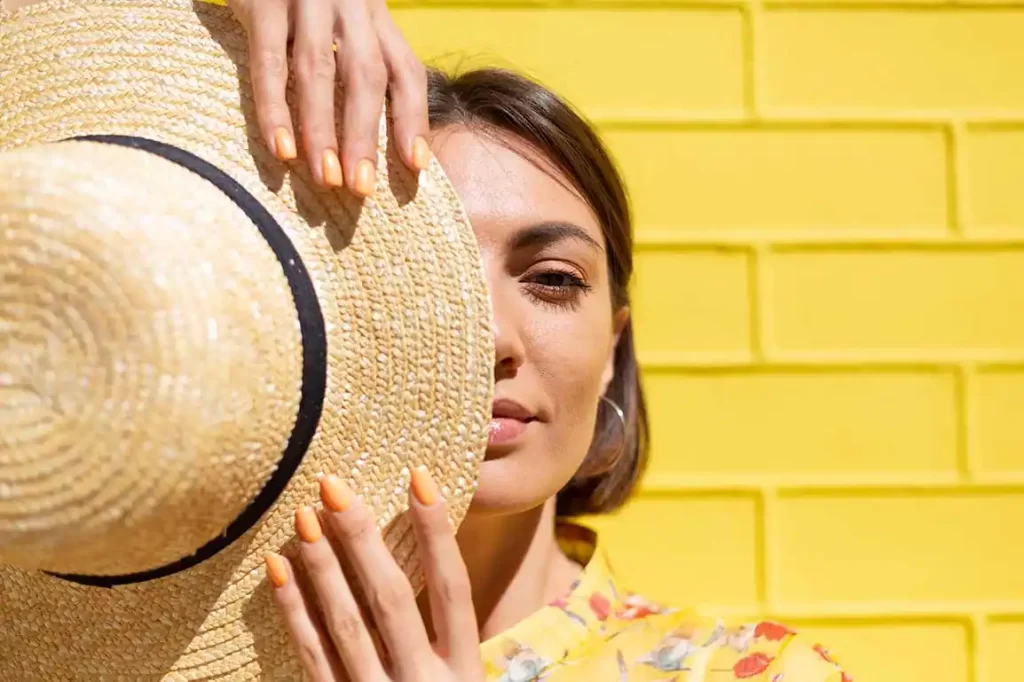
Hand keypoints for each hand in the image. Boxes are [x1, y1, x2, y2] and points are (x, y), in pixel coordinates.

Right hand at [226, 0, 429, 194]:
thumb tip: (380, 135)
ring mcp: (304, 0)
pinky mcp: (261, 1)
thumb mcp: (345, 13)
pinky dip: (275, 108)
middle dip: (364, 136)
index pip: (404, 69)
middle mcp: (348, 4)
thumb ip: (360, 56)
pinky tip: (282, 147)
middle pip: (365, 76)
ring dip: (322, 131)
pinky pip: (268, 63)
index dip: (414, 118)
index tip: (416, 164)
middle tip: (361, 187)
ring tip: (326, 178)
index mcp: (375, 13)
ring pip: (318, 73)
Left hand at [264, 468, 483, 680]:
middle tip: (333, 487)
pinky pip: (312, 655)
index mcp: (464, 670)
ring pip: (346, 623)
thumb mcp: (466, 681)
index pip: (453, 588)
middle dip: (361, 539)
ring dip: (323, 565)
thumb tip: (439, 556)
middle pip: (391, 598)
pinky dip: (293, 611)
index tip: (419, 476)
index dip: (437, 533)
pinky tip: (278, 568)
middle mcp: (422, 681)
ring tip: (304, 515)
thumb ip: (454, 637)